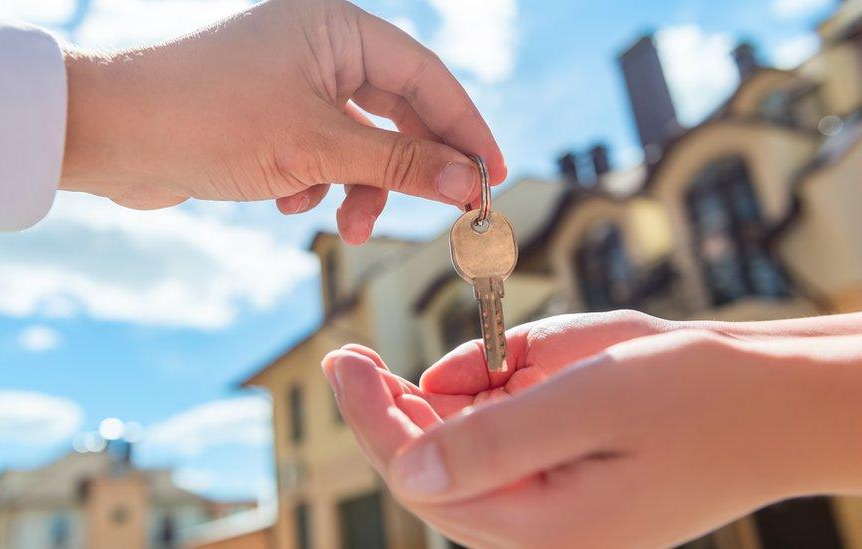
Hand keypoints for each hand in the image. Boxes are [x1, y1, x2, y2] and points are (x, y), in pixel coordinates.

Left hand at [61, 0, 504, 244]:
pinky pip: (320, 153)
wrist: (107, 136)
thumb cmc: (207, 119)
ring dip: (358, 188)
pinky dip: (315, 184)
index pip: (426, 79)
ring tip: (343, 225)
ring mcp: (292, 82)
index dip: (466, 130)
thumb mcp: (316, 148)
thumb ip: (400, 164)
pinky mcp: (268, 117)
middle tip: (437, 215)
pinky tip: (286, 202)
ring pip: (358, 141)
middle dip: (407, 171)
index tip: (494, 179)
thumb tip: (469, 183)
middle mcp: (319, 46)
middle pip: (395, 112)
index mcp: (337, 26)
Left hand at [322, 318, 861, 547]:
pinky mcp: (560, 472)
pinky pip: (495, 434)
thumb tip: (405, 467)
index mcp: (543, 527)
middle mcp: (538, 526)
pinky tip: (499, 363)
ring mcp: (549, 501)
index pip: (424, 482)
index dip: (373, 422)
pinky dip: (481, 393)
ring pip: (459, 452)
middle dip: (385, 412)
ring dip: (438, 402)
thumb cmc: (696, 394)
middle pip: (430, 472)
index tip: (341, 362)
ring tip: (452, 358)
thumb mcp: (592, 400)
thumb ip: (497, 439)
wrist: (773, 398)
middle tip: (347, 356)